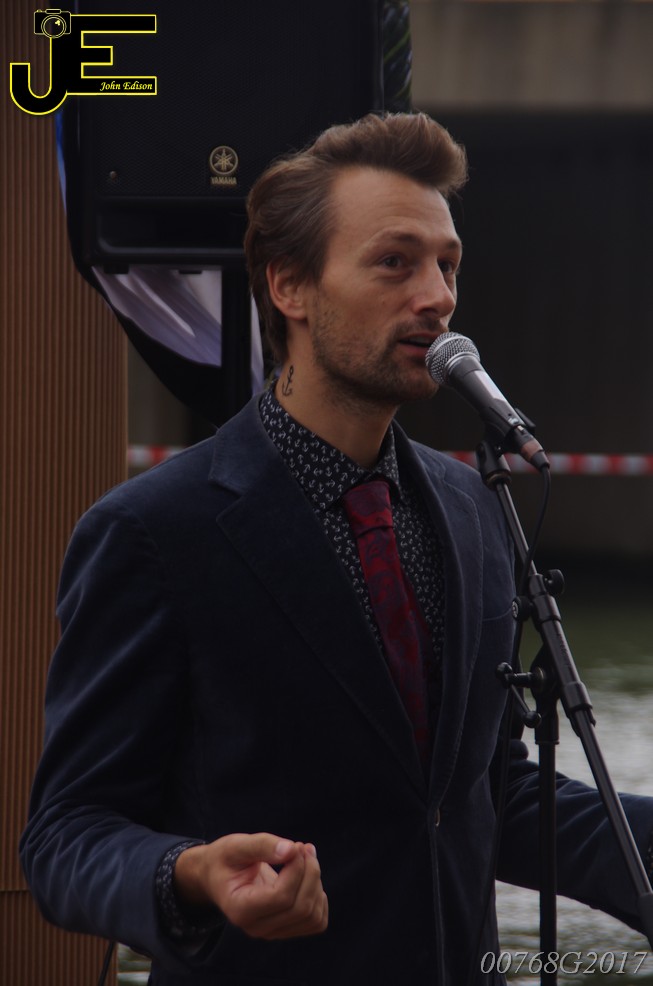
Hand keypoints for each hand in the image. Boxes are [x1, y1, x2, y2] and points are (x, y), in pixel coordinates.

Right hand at [173, 832, 328, 939]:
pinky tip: (307, 879)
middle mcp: (256, 928)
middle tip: (302, 847)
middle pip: (300, 908)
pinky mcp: (285, 930)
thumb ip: (262, 846)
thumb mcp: (236, 846)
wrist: (219, 876)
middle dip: (310, 872)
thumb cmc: (226, 859)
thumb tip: (292, 850)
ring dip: (316, 883)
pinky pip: (316, 922)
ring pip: (312, 916)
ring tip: (305, 858)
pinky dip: (320, 899)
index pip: (281, 896)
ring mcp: (272, 932)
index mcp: (240, 909)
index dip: (296, 868)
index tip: (295, 845)